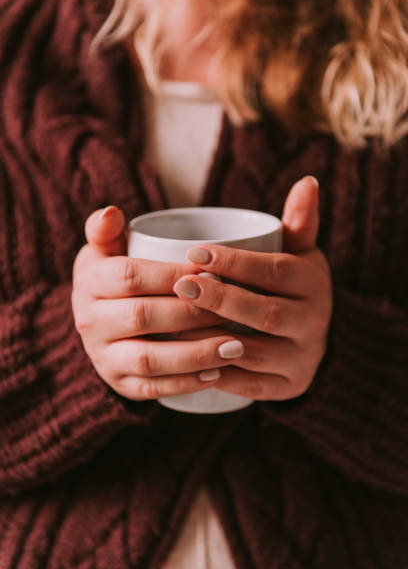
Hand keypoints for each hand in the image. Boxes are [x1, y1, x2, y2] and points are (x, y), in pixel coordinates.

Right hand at [71, 207, 242, 400]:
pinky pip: (151, 390)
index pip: (131, 275)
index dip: (173, 273)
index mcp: (89, 281)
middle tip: (235, 308)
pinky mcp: (119, 384)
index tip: (214, 271)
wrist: (98, 318)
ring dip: (195, 354)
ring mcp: (103, 357)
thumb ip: (107, 228)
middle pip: (143, 317)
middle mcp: (89, 321)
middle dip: (192, 313)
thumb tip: (112, 212)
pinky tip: (218, 374)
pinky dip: (185, 384)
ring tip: (236, 346)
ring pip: (148, 359)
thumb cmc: (116, 274)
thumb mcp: (106, 248)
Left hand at [172, 176, 332, 400]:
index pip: (275, 270)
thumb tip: (307, 181)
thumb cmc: (290, 285)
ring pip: (256, 352)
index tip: (195, 252)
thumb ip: (298, 221)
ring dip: (213, 339)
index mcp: (315, 283)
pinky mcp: (290, 387)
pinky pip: (252, 386)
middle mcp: (316, 322)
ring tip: (173, 324)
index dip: (235, 262)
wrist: (309, 336)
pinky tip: (188, 360)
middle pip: (265, 313)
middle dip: (221, 299)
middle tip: (182, 286)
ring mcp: (304, 358)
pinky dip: (220, 374)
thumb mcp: (299, 252)